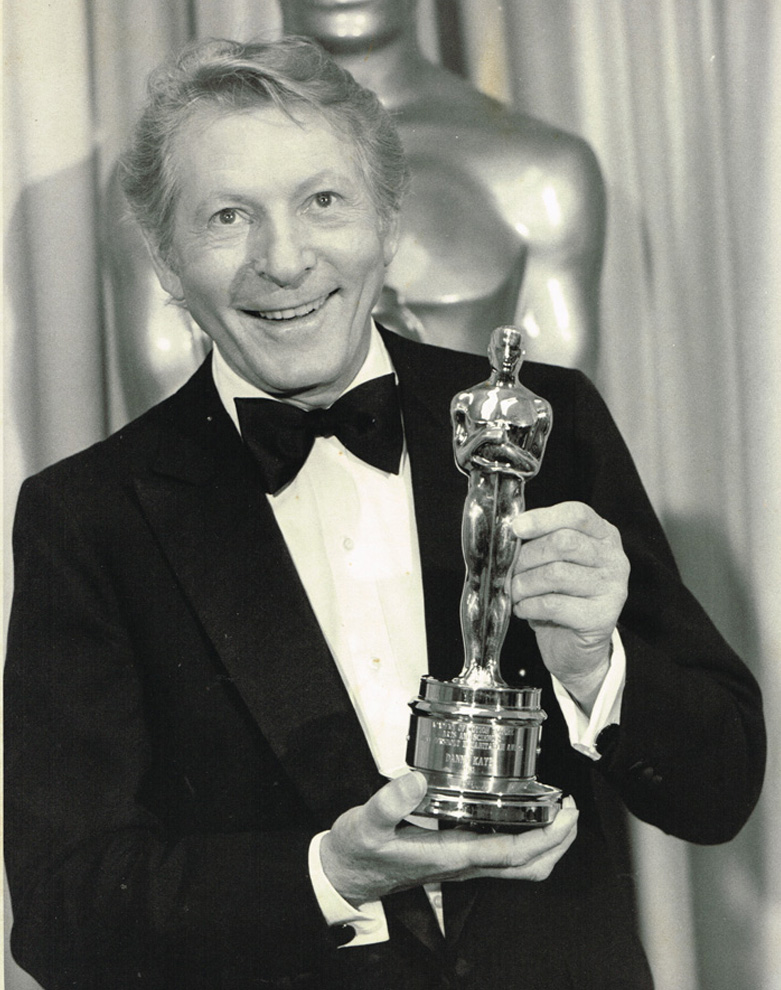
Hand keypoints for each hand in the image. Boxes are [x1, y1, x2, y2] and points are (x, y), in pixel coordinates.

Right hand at [320, 772, 577, 905]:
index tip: (564, 814)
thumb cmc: (358, 851)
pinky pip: (503, 857)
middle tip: (571, 811)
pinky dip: (525, 840)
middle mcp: (463, 864)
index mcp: (450, 856)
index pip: (511, 853)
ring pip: (520, 867)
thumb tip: (416, 780)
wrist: (346, 875)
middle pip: (528, 867)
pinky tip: (521, 815)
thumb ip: (389, 802)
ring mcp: (462, 864)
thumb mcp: (366, 823)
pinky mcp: (456, 858)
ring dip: (547, 845)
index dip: (545, 837)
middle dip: (559, 842)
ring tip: (557, 813)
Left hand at [511, 501, 628, 710]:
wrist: (575, 647)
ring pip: (555, 573)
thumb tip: (510, 533)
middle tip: (508, 572)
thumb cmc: (561, 597)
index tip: (516, 528)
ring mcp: (612, 588)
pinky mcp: (602, 617)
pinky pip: (553, 604)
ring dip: (523, 584)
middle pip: (563, 542)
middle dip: (526, 557)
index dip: (543, 518)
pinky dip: (529, 606)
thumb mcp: (553, 562)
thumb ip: (540, 543)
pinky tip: (523, 609)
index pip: (577, 514)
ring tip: (514, 592)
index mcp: (604, 536)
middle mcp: (614, 559)